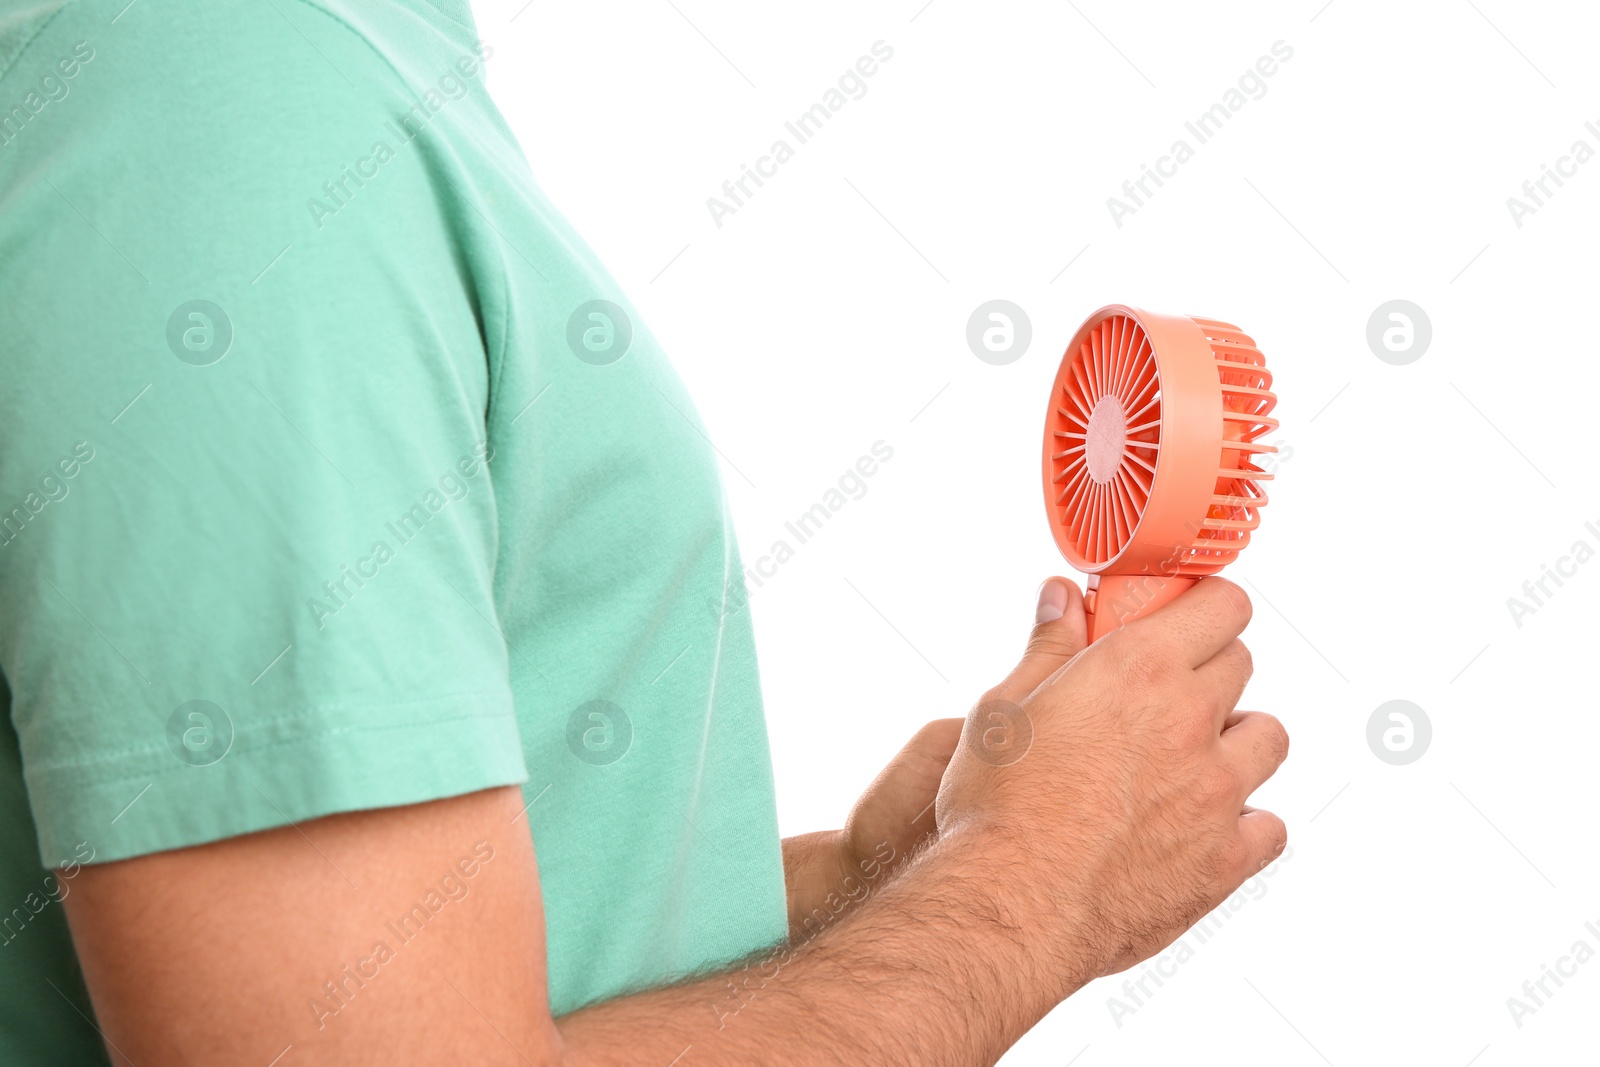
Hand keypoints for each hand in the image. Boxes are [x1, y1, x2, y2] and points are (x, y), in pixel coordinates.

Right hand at [935, 575, 1287, 993]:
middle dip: (1206, 668)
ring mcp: (1216, 791)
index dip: (1206, 605)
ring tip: (1189, 758)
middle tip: (1160, 692)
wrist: (1012, 906)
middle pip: (1241, 664)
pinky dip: (1245, 820)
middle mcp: (1189, 719)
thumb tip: (1062, 597)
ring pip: (1267, 737)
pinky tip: (1202, 826)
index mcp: (1138, 668)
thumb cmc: (997, 808)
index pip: (1222, 605)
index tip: (1185, 616)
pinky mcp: (1225, 858)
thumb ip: (1047, 647)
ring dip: (1236, 738)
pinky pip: (1269, 825)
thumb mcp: (1004, 709)